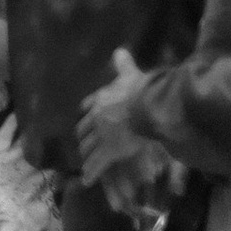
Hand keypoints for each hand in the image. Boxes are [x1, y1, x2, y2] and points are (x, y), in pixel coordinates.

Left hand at [76, 45, 154, 186]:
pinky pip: (97, 164)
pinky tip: (87, 181)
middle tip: (84, 146)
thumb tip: (119, 50)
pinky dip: (91, 173)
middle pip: (84, 130)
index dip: (86, 114)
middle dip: (84, 139)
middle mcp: (97, 117)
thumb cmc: (141, 89)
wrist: (146, 106)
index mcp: (102, 100)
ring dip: (86, 157)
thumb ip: (124, 64)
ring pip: (88, 148)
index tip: (84, 118)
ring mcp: (101, 135)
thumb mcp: (131, 74)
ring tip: (85, 165)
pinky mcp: (108, 150)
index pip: (88, 106)